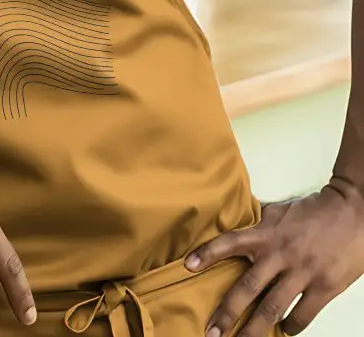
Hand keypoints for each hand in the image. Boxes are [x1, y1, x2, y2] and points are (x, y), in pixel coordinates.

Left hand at [185, 183, 363, 335]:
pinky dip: (291, 326)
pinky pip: (303, 314)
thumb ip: (259, 223)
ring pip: (272, 308)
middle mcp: (280, 254)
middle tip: (211, 332)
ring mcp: (303, 272)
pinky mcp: (325, 286)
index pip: (231, 242)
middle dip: (227, 312)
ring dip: (254, 330)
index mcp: (267, 234)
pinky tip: (283, 333)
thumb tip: (238, 224)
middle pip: (248, 287)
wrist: (353, 212)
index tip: (188, 266)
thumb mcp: (280, 212)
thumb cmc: (314, 211)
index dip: (209, 253)